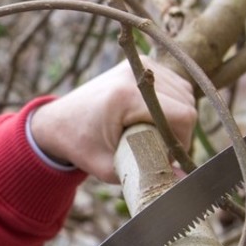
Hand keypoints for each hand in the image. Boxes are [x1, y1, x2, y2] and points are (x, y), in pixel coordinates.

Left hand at [30, 56, 196, 182]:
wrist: (59, 122)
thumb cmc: (82, 147)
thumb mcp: (109, 169)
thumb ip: (147, 175)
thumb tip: (184, 182)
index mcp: (126, 97)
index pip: (182, 114)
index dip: (184, 140)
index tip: (169, 156)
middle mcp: (134, 74)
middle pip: (187, 102)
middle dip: (182, 130)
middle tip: (163, 149)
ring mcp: (138, 65)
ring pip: (184, 91)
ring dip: (179, 116)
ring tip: (160, 134)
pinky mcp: (140, 63)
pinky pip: (174, 83)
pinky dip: (174, 102)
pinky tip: (159, 118)